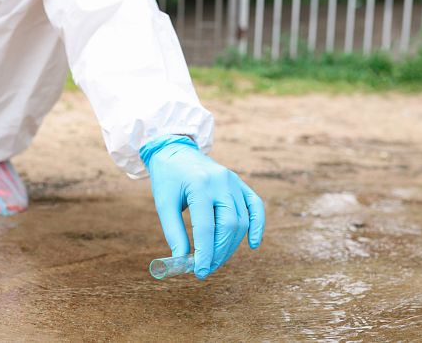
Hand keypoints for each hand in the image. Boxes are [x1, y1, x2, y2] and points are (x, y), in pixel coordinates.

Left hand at [140, 135, 264, 279]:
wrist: (175, 150)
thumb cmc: (167, 178)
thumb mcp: (164, 203)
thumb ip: (173, 232)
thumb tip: (181, 260)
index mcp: (199, 185)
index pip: (207, 227)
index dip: (205, 253)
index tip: (200, 271)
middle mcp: (221, 182)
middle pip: (228, 226)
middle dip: (219, 252)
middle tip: (207, 268)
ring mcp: (233, 181)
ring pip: (241, 220)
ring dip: (231, 245)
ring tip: (216, 260)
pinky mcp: (240, 183)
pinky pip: (255, 206)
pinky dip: (257, 225)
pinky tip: (253, 244)